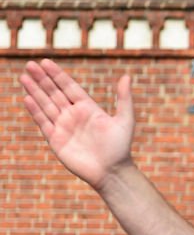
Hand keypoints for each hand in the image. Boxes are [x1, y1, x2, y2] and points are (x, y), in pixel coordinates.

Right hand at [20, 59, 133, 188]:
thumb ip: (124, 98)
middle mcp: (74, 116)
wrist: (111, 172)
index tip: (46, 62)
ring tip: (24, 77)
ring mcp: (64, 127)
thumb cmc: (120, 148)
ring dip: (35, 91)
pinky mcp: (56, 140)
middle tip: (30, 64)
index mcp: (89, 109)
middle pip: (54, 93)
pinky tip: (27, 98)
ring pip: (46, 105)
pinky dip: (35, 111)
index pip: (69, 87)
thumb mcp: (125, 120)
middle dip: (42, 79)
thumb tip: (127, 76)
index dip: (57, 75)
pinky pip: (43, 123)